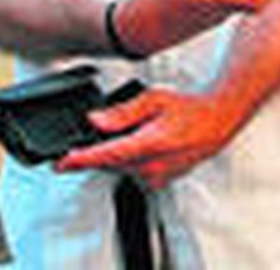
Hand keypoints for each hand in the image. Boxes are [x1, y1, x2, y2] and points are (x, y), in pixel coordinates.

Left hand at [54, 88, 239, 188]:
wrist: (217, 121)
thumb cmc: (190, 108)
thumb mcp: (153, 99)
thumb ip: (122, 112)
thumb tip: (96, 120)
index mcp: (149, 145)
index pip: (106, 156)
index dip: (80, 160)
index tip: (61, 163)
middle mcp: (152, 166)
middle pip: (109, 164)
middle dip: (94, 154)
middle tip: (82, 143)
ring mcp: (157, 176)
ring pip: (120, 169)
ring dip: (112, 156)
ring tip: (124, 135)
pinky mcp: (160, 180)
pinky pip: (133, 173)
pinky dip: (126, 161)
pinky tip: (135, 144)